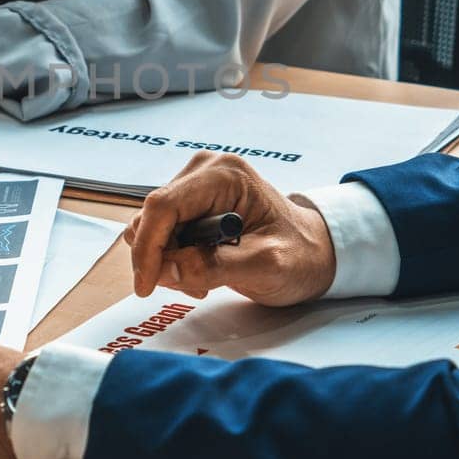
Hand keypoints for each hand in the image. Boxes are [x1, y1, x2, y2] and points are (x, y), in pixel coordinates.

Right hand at [127, 151, 336, 306]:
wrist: (312, 253)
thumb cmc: (299, 255)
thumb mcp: (266, 266)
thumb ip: (215, 267)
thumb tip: (166, 270)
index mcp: (224, 175)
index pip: (163, 206)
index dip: (147, 247)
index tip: (146, 285)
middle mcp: (205, 171)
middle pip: (152, 216)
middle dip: (161, 258)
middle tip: (192, 287)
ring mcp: (196, 185)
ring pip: (152, 227)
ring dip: (167, 261)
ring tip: (202, 280)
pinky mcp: (191, 202)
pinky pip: (161, 232)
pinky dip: (172, 258)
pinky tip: (200, 270)